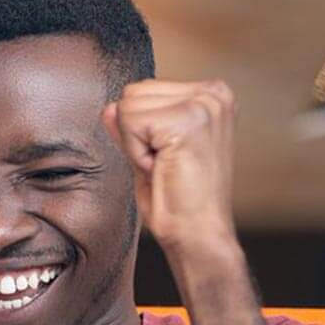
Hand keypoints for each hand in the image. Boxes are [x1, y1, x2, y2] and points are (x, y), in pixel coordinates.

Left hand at [102, 79, 237, 262]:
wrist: (198, 233)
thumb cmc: (180, 200)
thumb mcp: (150, 152)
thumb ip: (131, 126)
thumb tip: (110, 107)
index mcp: (212, 95)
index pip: (144, 90)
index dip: (143, 132)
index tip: (169, 158)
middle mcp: (214, 93)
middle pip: (133, 93)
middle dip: (137, 135)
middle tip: (166, 164)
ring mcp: (204, 103)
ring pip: (128, 106)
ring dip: (136, 144)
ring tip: (166, 166)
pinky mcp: (187, 119)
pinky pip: (129, 123)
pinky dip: (136, 152)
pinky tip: (162, 169)